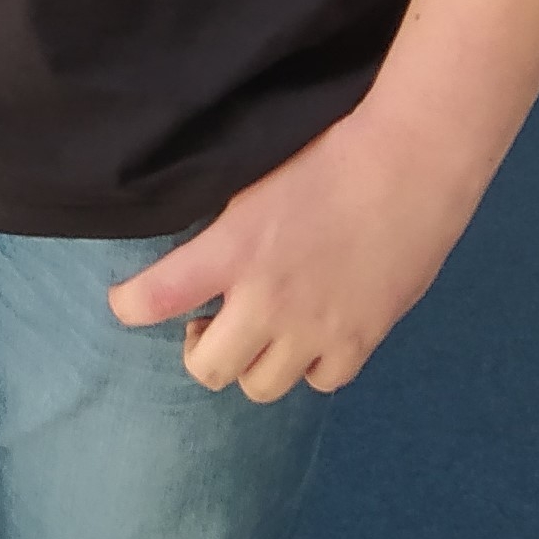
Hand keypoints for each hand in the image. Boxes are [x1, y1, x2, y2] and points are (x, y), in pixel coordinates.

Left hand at [109, 108, 476, 401]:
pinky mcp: (361, 339)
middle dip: (201, 349)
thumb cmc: (330, 152)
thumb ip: (222, 229)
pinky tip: (313, 335)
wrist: (411, 162)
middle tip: (214, 320)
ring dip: (254, 361)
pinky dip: (311, 365)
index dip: (129, 306)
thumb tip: (197, 254)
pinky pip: (320, 381)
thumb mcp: (254, 180)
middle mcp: (268, 301)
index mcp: (233, 250)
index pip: (156, 298)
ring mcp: (316, 328)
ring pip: (261, 386)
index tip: (128, 302)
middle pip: (208, 370)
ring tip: (264, 331)